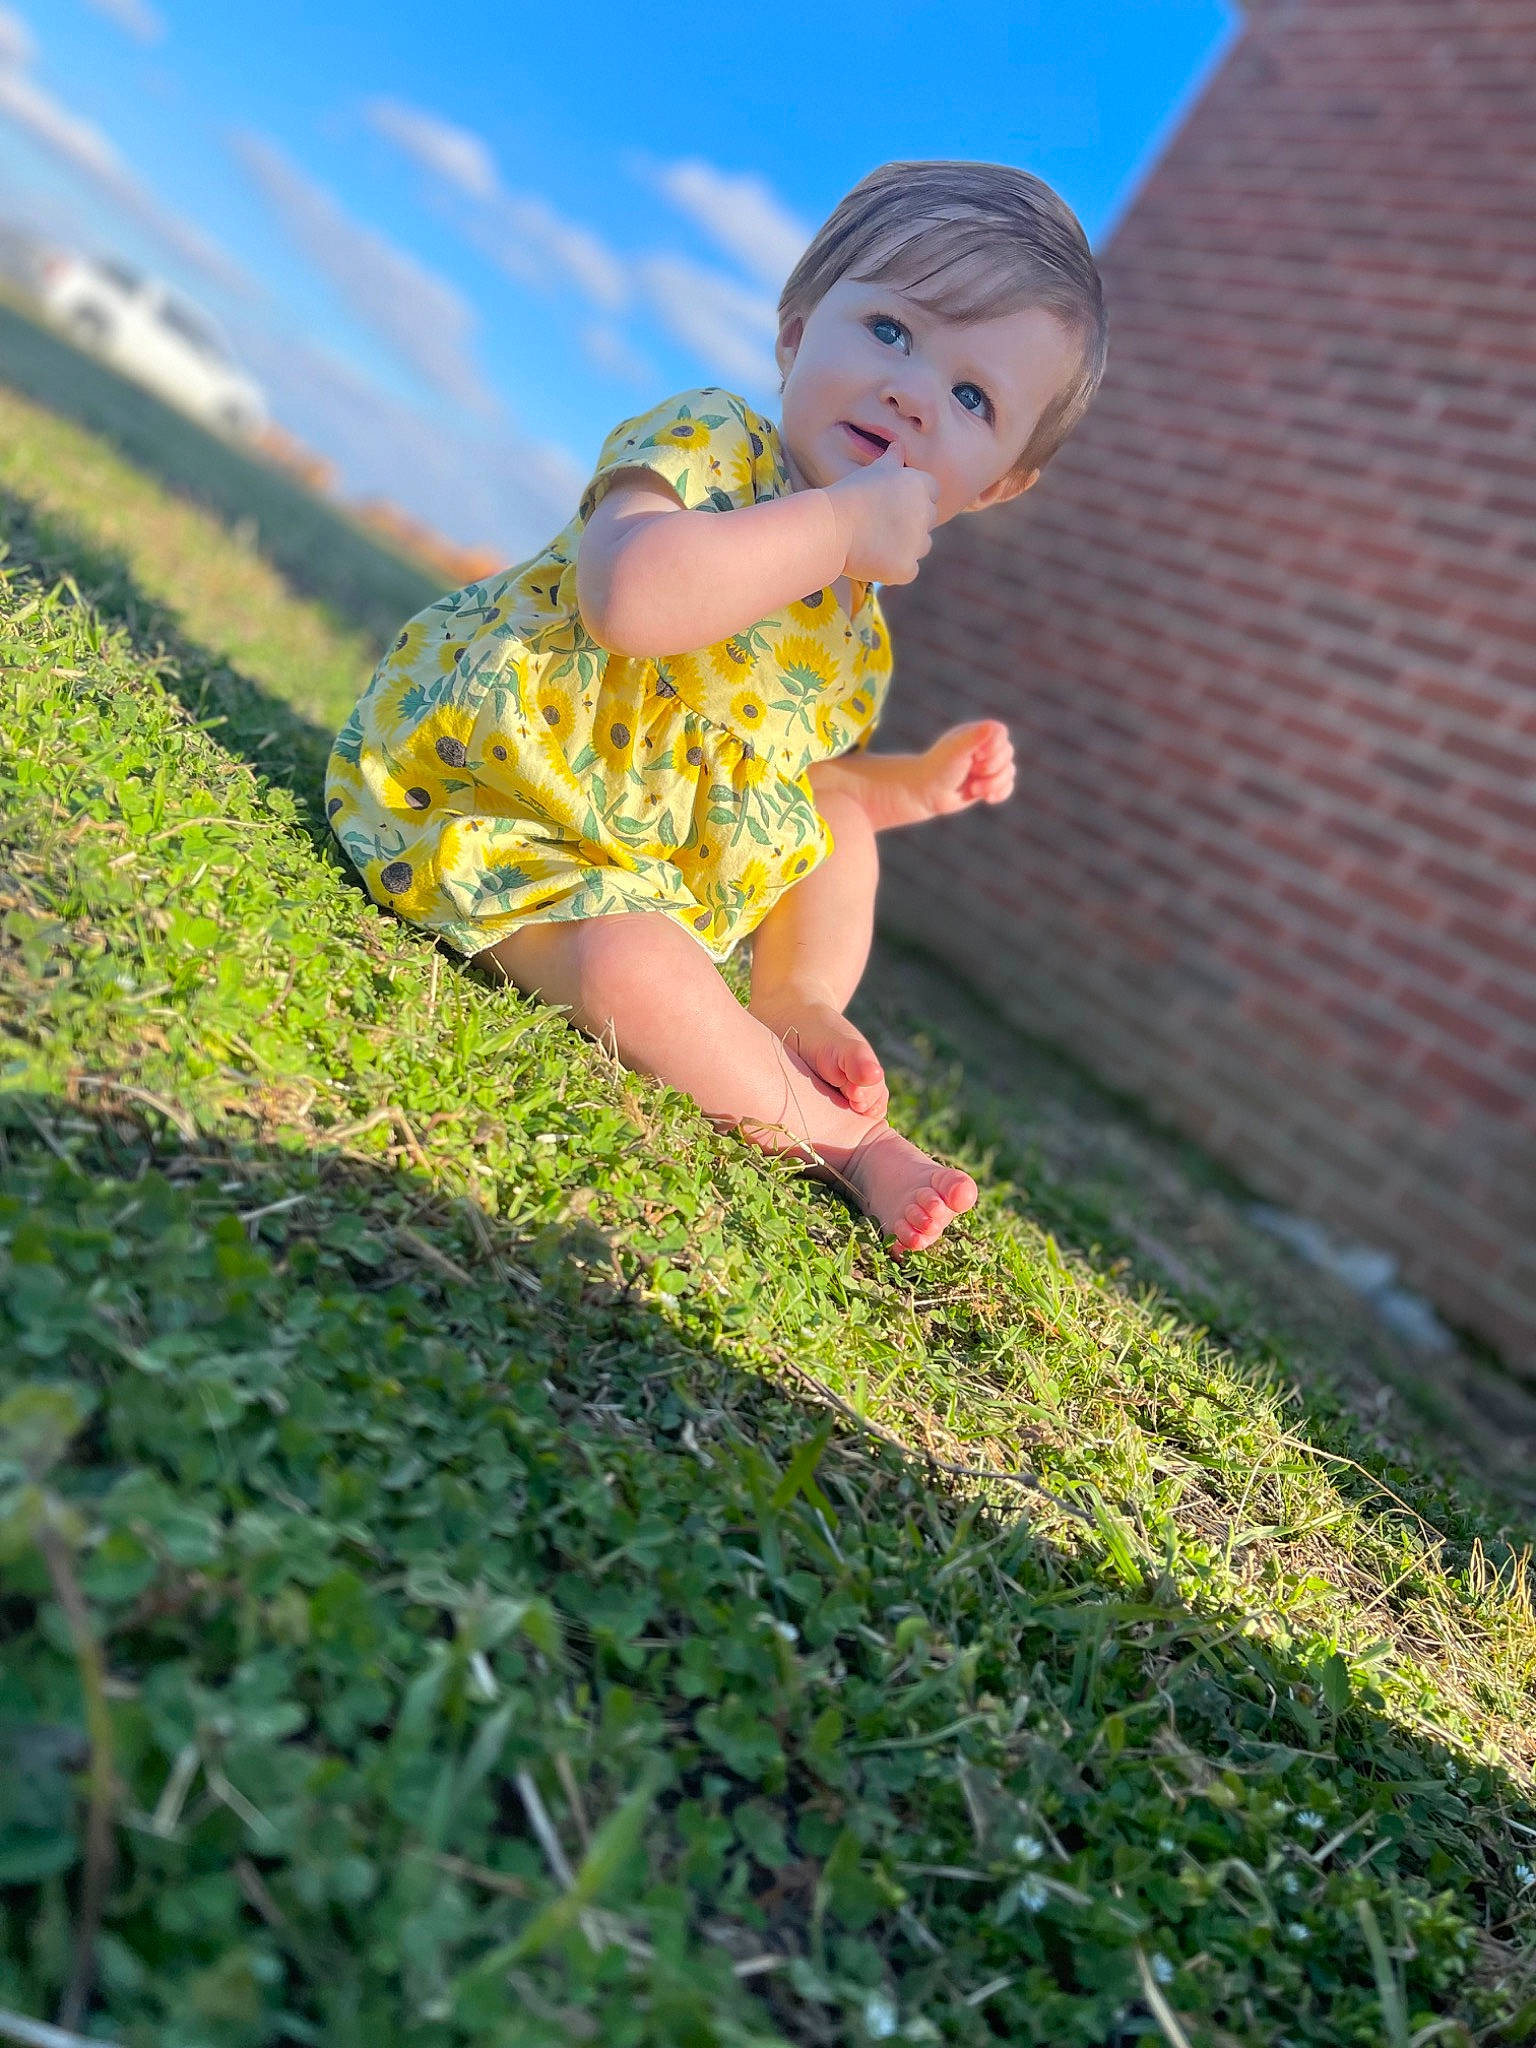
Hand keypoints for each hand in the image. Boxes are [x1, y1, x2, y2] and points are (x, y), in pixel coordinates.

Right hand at [823, 441, 939, 584]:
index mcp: (920, 485)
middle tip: (879, 523)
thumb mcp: (873, 471)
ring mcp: (918, 543)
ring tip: (875, 541)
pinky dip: (895, 568)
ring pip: (922, 546)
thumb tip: (898, 445)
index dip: (912, 499)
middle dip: (910, 522)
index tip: (891, 504)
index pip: (931, 492)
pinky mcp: (907, 568)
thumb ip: (892, 459)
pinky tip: (873, 559)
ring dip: (906, 546)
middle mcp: (925, 512)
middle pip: (927, 519)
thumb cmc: (849, 494)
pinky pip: (909, 570)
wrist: (831, 527)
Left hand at [918, 720, 1015, 817]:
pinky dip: (1000, 793)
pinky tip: (987, 799)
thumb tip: (993, 727)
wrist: (926, 794)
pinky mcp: (990, 783)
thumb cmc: (938, 768)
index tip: (977, 755)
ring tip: (973, 789)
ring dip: (992, 784)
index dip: (995, 746)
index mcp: (976, 734)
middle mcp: (984, 747)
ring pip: (1009, 772)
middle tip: (970, 772)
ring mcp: (988, 766)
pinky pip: (1008, 787)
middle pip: (1008, 753)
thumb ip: (974, 738)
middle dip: (991, 768)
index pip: (1000, 732)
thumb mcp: (955, 751)